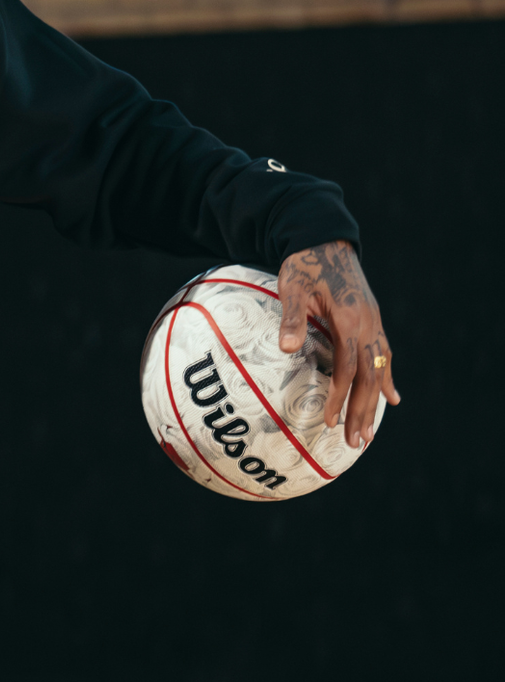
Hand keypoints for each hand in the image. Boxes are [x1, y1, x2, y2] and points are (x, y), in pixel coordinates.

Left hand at [278, 240, 400, 448]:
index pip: (346, 369)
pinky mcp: (372, 321)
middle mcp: (368, 326)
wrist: (324, 239)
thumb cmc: (304, 264)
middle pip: (368, 377)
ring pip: (379, 370)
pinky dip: (387, 378)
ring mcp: (374, 324)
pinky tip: (392, 397)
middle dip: (361, 411)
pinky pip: (384, 356)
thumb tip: (288, 348)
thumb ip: (292, 318)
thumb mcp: (292, 287)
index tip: (328, 422)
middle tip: (355, 442)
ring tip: (369, 433)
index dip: (338, 397)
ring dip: (374, 403)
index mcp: (350, 321)